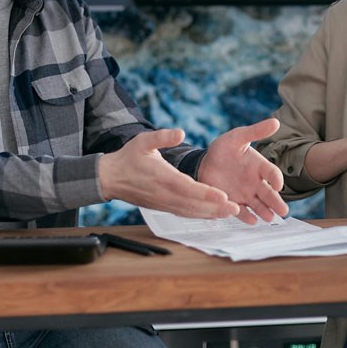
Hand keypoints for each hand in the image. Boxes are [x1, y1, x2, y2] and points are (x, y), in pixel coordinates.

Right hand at [99, 129, 239, 218]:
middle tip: (236, 209)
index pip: (188, 188)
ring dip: (211, 214)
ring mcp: (164, 203)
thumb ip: (162, 137)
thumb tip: (181, 132)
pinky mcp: (163, 207)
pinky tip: (213, 215)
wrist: (110, 178)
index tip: (223, 196)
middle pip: (193, 204)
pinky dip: (200, 215)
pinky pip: (184, 214)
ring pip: (191, 212)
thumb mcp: (143, 141)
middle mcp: (164, 194)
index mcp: (162, 177)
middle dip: (215, 208)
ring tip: (231, 213)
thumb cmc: (128, 158)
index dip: (206, 194)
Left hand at [199, 118, 289, 224]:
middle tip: (283, 212)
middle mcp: (255, 182)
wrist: (205, 162)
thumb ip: (256, 131)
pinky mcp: (233, 202)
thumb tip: (276, 121)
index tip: (278, 185)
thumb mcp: (238, 137)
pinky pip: (241, 211)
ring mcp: (245, 194)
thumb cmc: (224, 148)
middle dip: (276, 202)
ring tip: (269, 218)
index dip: (276, 179)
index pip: (272, 173)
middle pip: (268, 194)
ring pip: (258, 205)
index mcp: (259, 166)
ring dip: (264, 211)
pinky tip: (252, 221)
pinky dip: (246, 216)